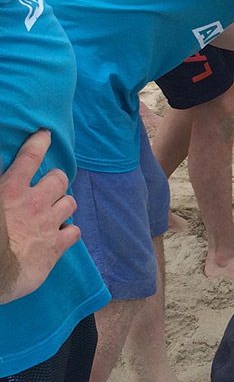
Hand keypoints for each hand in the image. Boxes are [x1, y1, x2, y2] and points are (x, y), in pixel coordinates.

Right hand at [0, 130, 79, 303]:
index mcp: (11, 190)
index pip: (29, 158)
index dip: (38, 143)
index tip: (45, 135)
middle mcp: (35, 203)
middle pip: (59, 179)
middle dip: (56, 180)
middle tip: (49, 186)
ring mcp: (49, 224)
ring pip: (70, 203)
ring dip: (64, 204)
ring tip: (55, 210)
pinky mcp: (57, 246)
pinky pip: (74, 231)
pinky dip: (69, 231)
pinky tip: (62, 234)